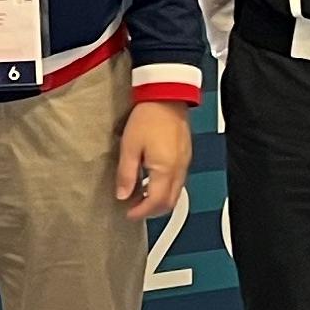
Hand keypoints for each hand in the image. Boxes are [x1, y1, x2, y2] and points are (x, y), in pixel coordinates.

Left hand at [114, 98, 190, 221]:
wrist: (166, 96)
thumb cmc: (148, 117)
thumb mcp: (130, 146)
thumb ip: (126, 174)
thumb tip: (123, 195)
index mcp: (165, 170)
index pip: (156, 203)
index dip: (141, 212)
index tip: (129, 213)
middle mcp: (179, 170)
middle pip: (169, 203)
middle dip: (152, 211)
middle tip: (135, 208)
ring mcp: (185, 163)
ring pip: (176, 193)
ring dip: (159, 200)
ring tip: (141, 195)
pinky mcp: (186, 156)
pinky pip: (178, 181)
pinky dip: (166, 188)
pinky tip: (152, 181)